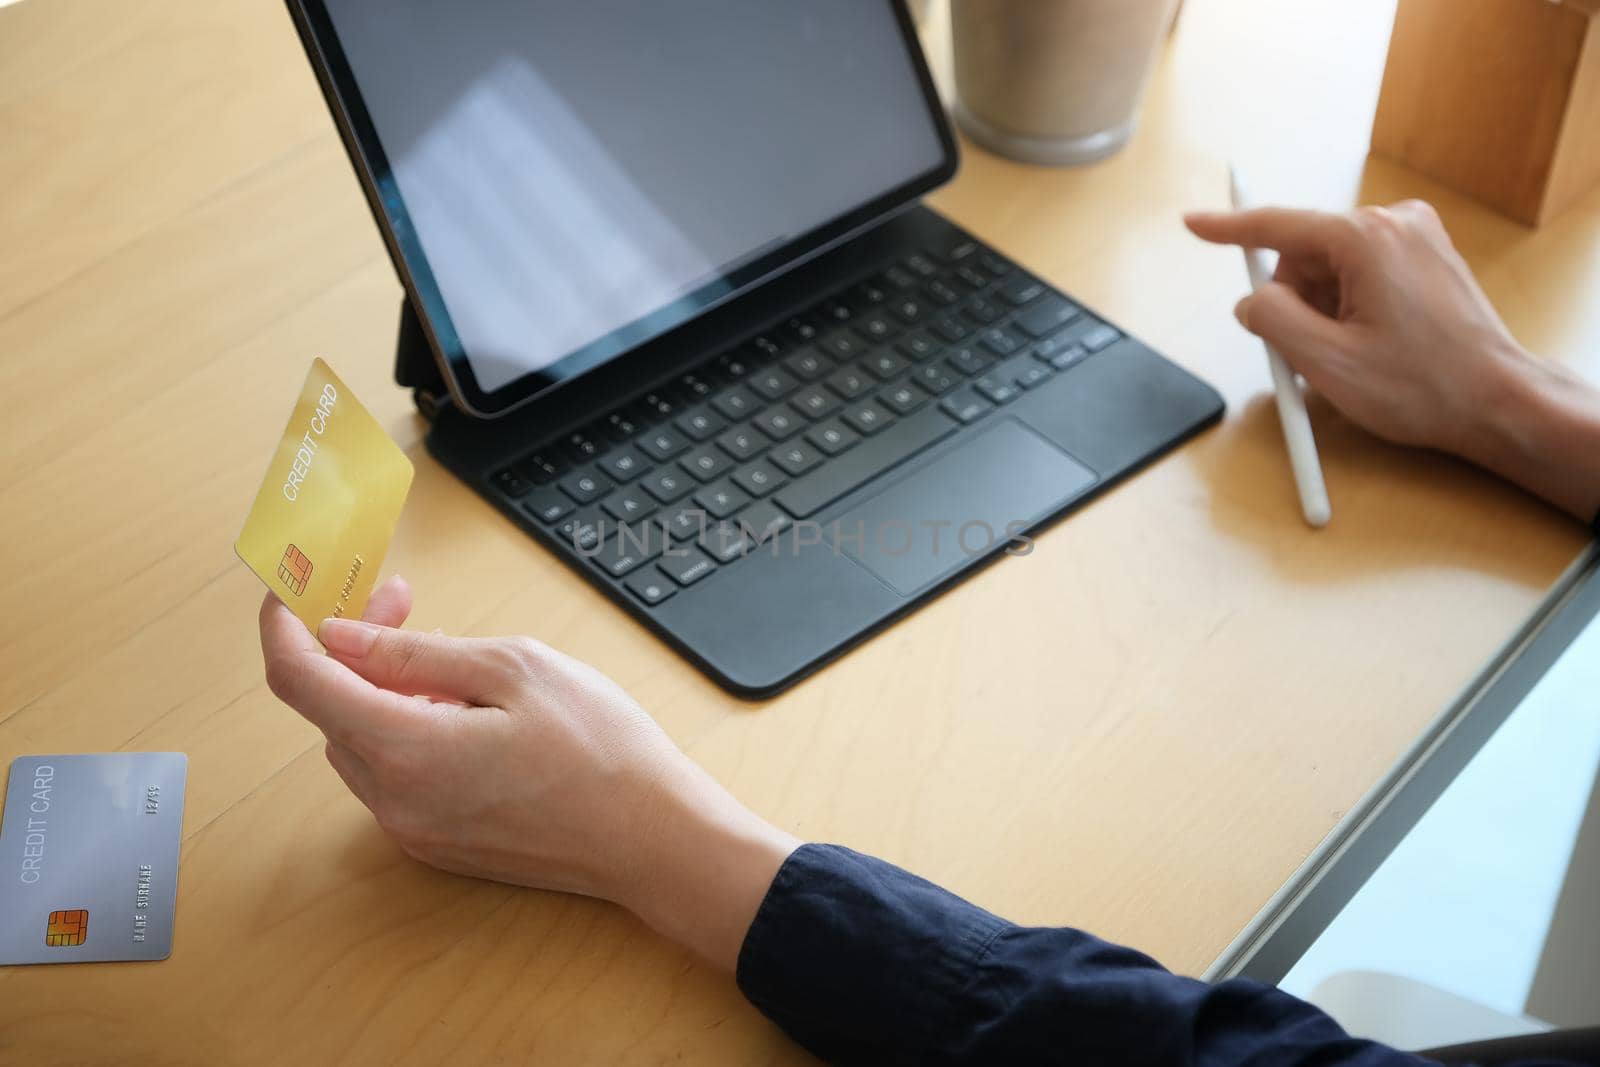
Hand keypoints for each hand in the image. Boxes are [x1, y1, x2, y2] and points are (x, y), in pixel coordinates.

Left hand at [258, 577, 797, 968]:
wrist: (653, 839)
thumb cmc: (600, 748)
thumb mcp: (514, 669)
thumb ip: (414, 653)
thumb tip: (340, 637)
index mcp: (404, 749)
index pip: (300, 681)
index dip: (284, 626)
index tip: (294, 590)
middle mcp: (392, 801)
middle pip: (331, 709)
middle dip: (352, 646)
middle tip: (404, 599)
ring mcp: (413, 831)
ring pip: (362, 742)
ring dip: (381, 691)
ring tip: (451, 660)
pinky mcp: (438, 846)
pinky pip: (394, 777)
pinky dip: (408, 732)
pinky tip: (466, 713)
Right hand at [1185, 201, 1599, 520]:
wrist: (1497, 402)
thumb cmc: (1423, 386)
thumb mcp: (1325, 361)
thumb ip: (1272, 321)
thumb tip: (1253, 302)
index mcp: (1365, 239)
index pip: (1278, 227)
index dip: (1228, 231)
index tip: (1193, 223)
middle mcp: (1394, 224)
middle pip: (1304, 256)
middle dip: (1295, 304)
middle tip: (1312, 354)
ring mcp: (1416, 238)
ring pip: (1332, 269)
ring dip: (1324, 311)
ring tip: (1352, 355)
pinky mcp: (1428, 257)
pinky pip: (1361, 273)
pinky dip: (1349, 307)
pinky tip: (1369, 343)